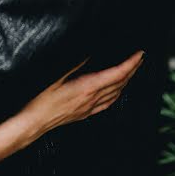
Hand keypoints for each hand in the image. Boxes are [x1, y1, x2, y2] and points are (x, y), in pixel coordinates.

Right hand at [15, 50, 143, 147]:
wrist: (35, 121)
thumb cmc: (42, 99)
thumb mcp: (57, 74)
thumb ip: (76, 64)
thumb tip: (90, 54)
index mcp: (87, 87)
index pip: (116, 73)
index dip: (130, 63)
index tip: (138, 54)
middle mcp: (92, 98)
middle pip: (120, 83)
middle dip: (132, 69)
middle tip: (139, 58)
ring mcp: (89, 108)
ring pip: (116, 94)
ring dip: (126, 81)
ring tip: (131, 70)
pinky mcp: (85, 113)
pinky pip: (107, 104)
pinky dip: (117, 94)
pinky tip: (116, 92)